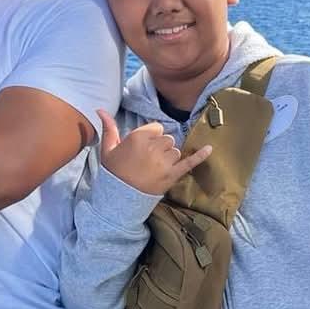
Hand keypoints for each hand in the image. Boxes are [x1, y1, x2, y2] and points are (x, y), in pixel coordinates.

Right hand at [97, 110, 211, 194]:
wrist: (118, 199)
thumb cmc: (113, 172)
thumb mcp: (107, 148)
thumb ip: (108, 127)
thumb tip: (100, 109)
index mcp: (138, 138)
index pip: (156, 128)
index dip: (151, 137)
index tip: (143, 147)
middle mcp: (153, 148)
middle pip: (168, 139)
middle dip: (160, 147)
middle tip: (148, 160)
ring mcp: (164, 162)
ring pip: (176, 150)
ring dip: (169, 156)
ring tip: (156, 167)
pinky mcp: (172, 175)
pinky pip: (189, 162)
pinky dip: (200, 156)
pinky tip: (210, 148)